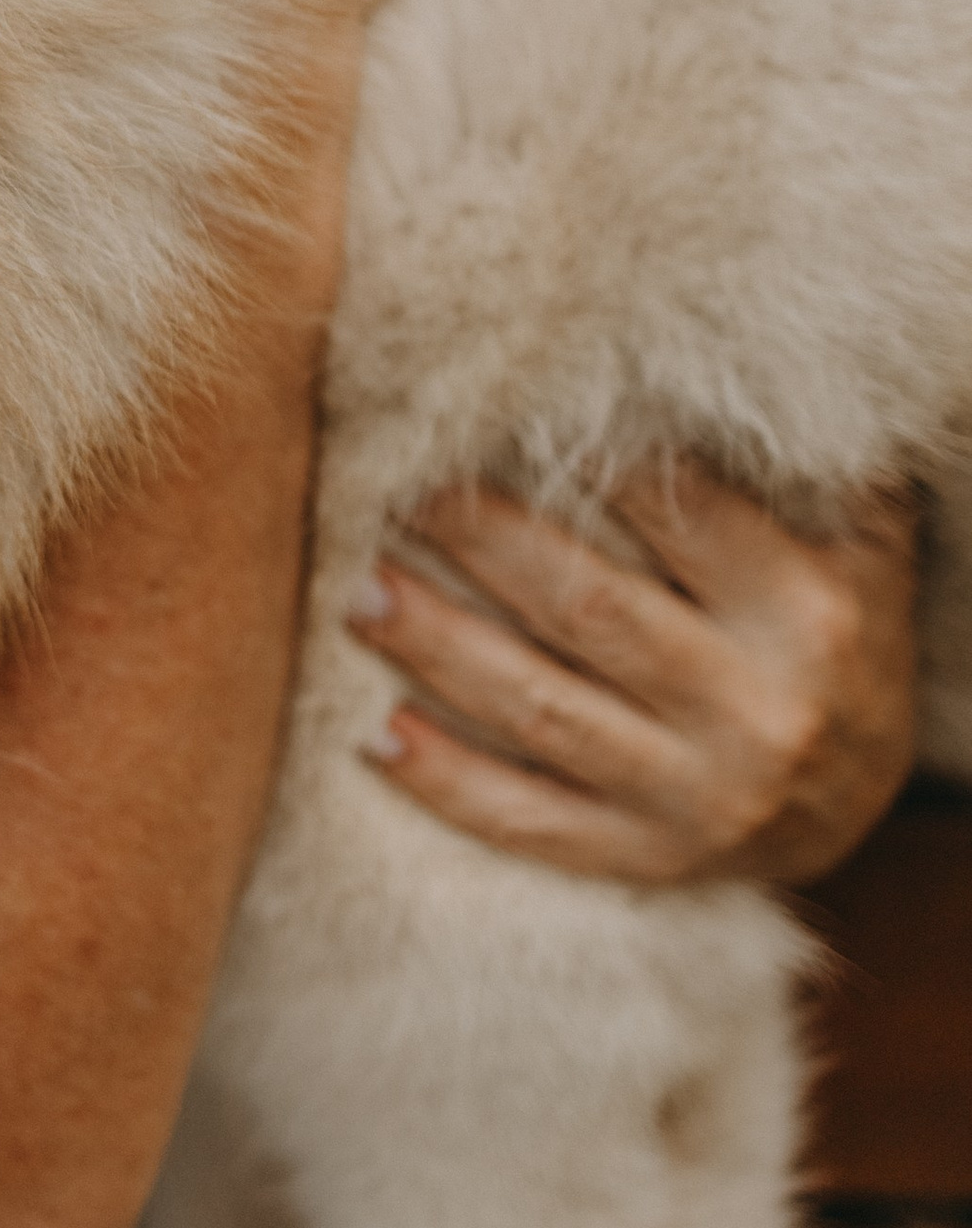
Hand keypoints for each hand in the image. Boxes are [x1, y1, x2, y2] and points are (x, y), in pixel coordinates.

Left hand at [350, 464, 920, 884]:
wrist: (868, 794)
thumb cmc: (837, 633)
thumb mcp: (854, 545)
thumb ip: (795, 469)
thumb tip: (699, 369)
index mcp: (804, 614)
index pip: (680, 519)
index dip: (583, 467)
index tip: (493, 419)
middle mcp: (756, 710)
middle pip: (585, 608)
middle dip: (478, 543)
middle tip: (397, 493)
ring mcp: (701, 797)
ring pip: (540, 710)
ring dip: (435, 648)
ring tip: (359, 592)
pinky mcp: (651, 858)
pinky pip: (534, 824)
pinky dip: (450, 784)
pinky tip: (378, 737)